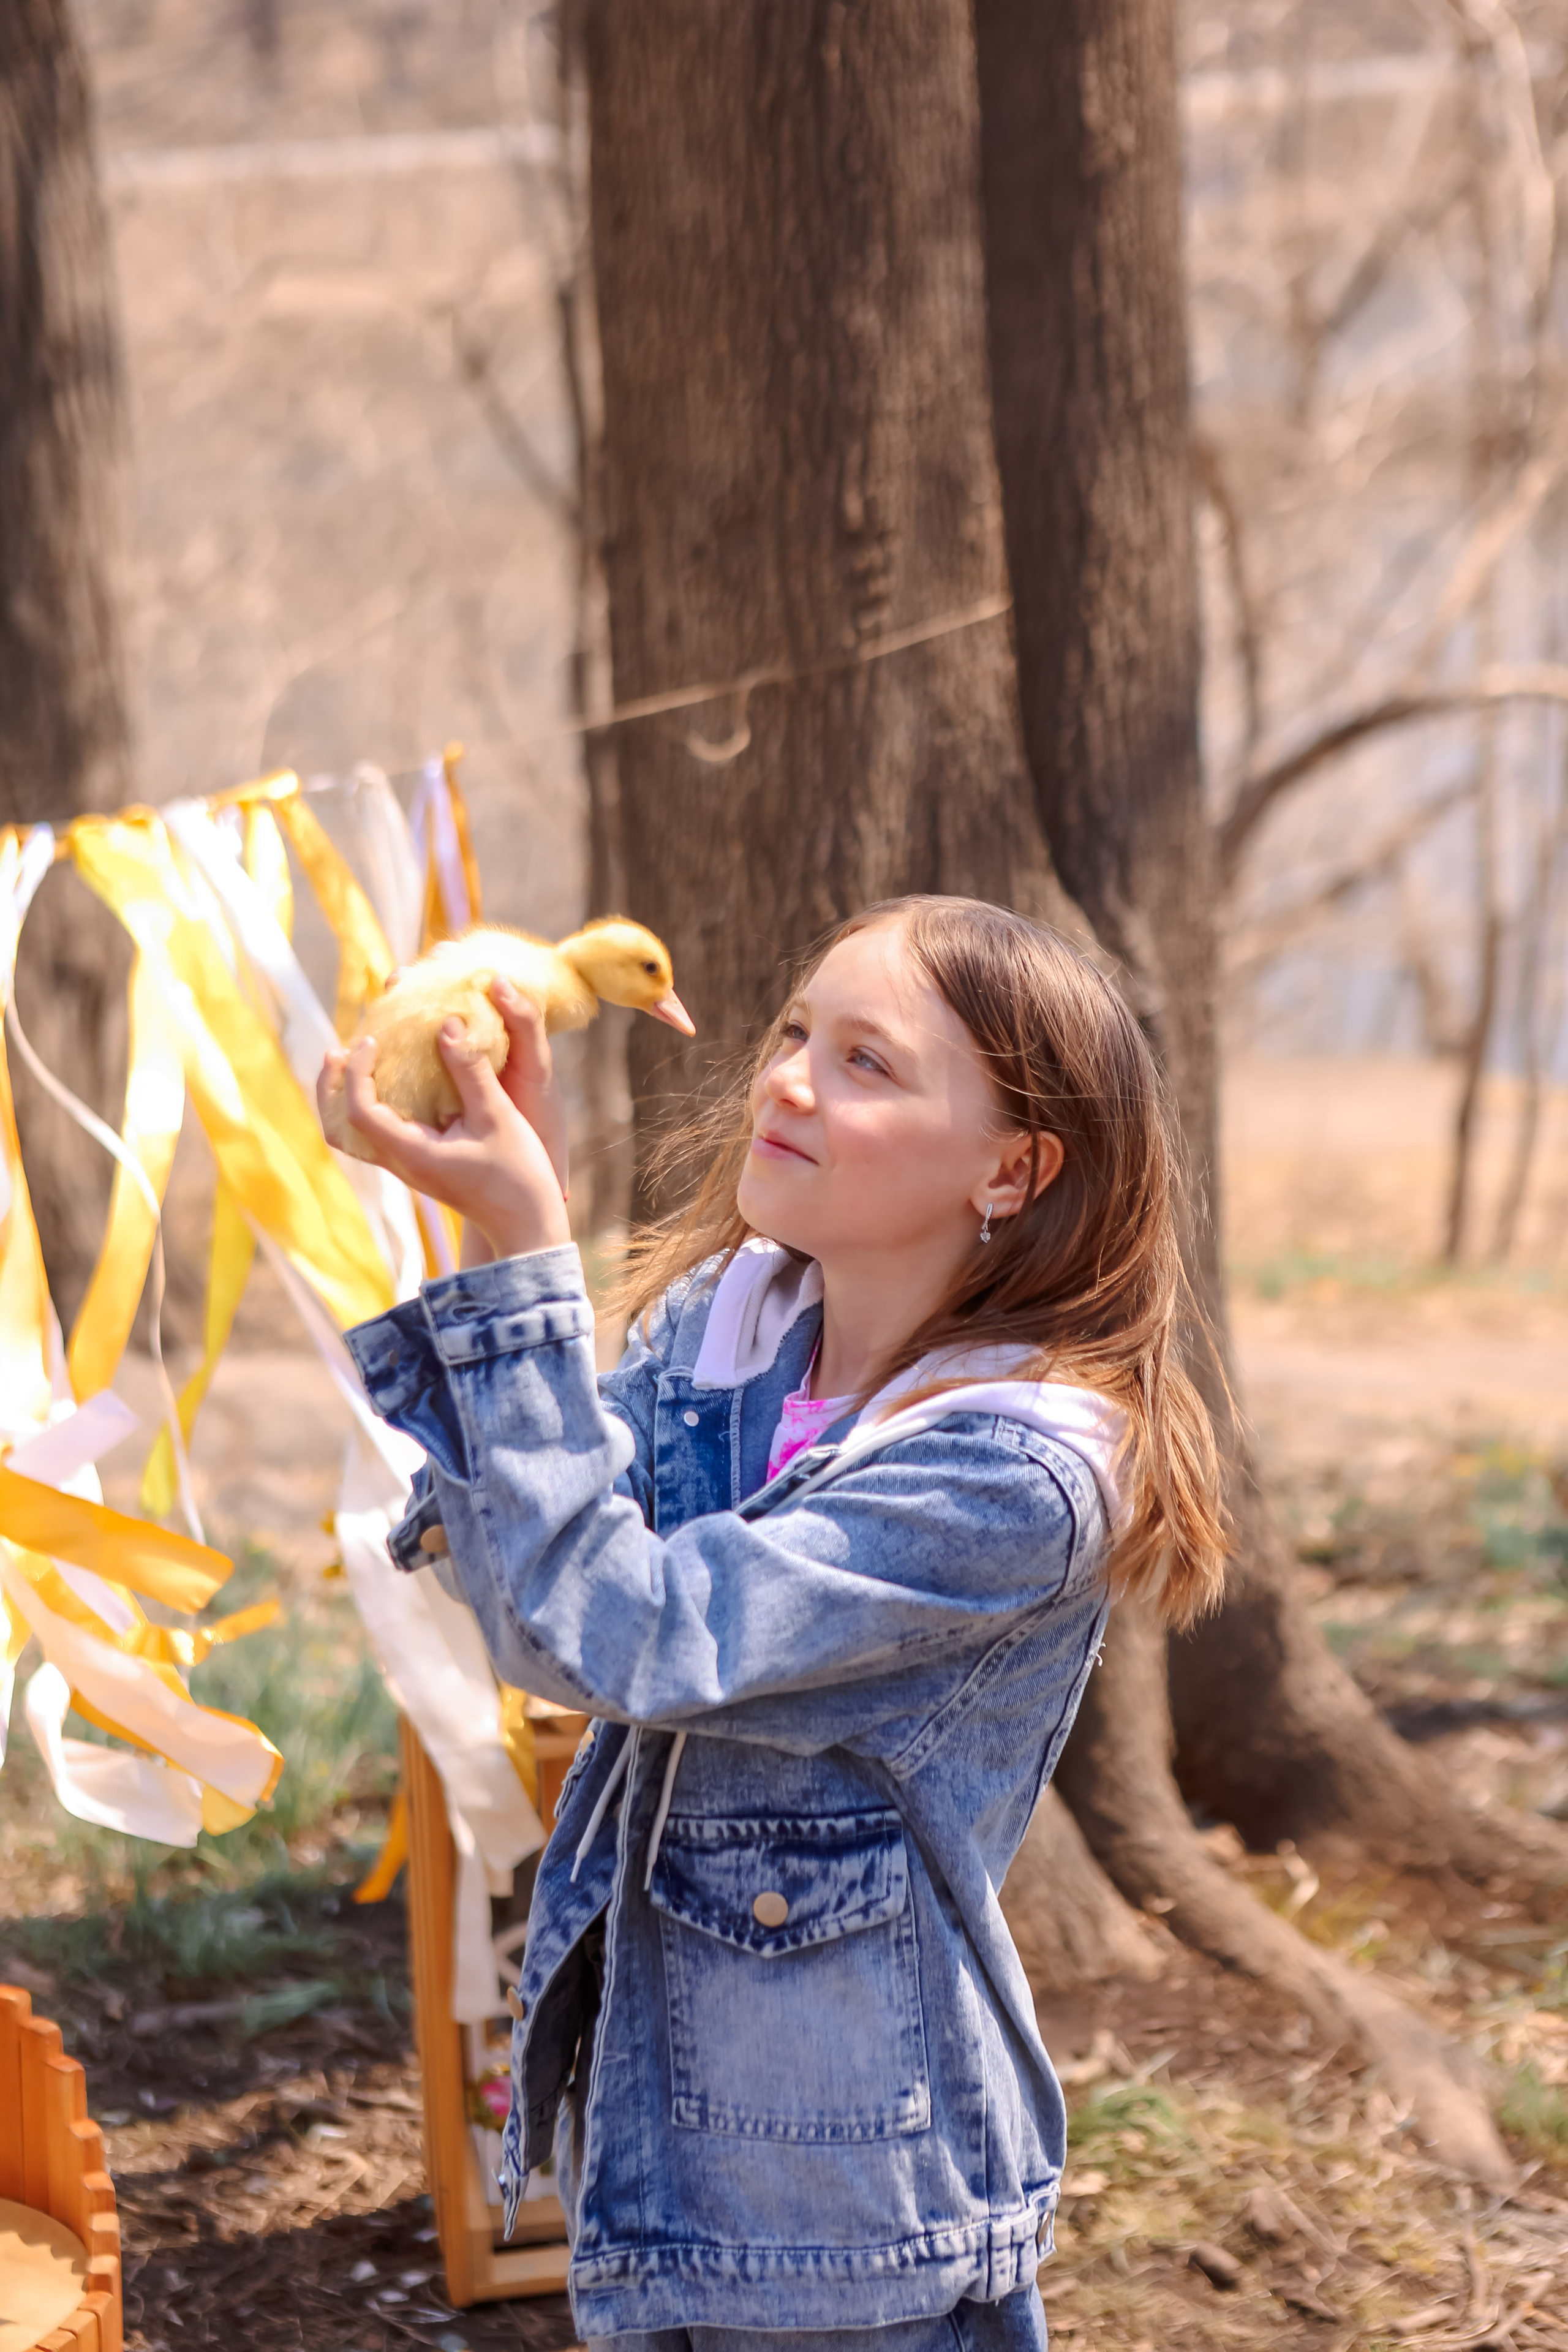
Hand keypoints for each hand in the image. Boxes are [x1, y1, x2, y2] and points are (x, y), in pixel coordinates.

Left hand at [317, 981, 571, 1260]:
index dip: (357, 1072)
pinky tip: (391, 1081)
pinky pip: (375, 1134)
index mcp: (413, 1154)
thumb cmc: (519, 1175)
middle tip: (339, 1050)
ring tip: (355, 1061)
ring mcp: (406, 1168)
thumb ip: (470, 1070)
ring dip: (346, 1096)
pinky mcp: (418, 1165)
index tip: (372, 1040)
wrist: (527, 1224)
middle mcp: (401, 1164)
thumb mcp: (498, 1116)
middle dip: (331, 1087)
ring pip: (352, 1134)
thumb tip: (447, 1024)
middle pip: (338, 1129)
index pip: (360, 1111)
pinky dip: (370, 1105)